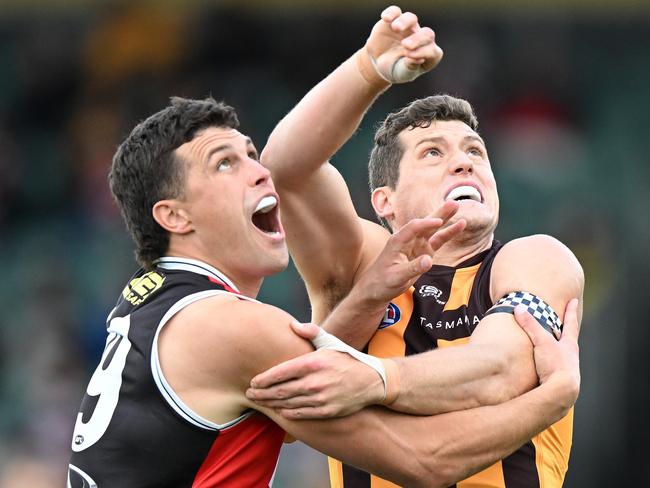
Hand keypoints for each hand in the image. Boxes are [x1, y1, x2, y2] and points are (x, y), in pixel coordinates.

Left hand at [246, 322, 383, 418]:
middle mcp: (315, 382)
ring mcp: (321, 398)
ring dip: (271, 404)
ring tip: (260, 402)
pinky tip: (279, 410)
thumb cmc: (347, 359)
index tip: (253, 382)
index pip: (280, 372)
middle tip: (250, 395)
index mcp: (313, 362)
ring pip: (288, 403)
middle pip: (280, 390)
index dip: (263, 379)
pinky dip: (287, 413)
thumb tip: (292, 325)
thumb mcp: (330, 341)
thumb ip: (311, 332)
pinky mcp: (326, 411)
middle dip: (261, 394)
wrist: (372, 381)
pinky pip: (300, 414)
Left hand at [354, 200, 464, 311]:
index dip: (426, 224)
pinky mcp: (423, 253)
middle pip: (425, 223)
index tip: (439, 222)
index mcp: (398, 241)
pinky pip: (438, 241)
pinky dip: (447, 234)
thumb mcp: (396, 277)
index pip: (413, 228)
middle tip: (454, 203)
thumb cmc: (382, 282)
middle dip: (439, 214)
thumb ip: (412, 268)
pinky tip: (459, 226)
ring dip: (445, 220)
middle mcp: (408, 240)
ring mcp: (417, 245)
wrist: (376, 289)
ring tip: (457, 208)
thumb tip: (429, 260)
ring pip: (433, 230)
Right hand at [366, 5, 443, 82]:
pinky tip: (386, 18)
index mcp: (429, 53)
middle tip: (405, 45)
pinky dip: (391, 13)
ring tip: (395, 28)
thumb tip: (416, 59)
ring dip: (405, 22)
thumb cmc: (396, 69)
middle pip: (426, 33)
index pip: (431, 50)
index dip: (423, 52)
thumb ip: (410, 67)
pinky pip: (395, 12)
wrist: (380, 63)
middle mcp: (422, 38)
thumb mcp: (403, 73)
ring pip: (411, 19)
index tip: (409, 56)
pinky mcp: (395, 20)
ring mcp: (409, 27)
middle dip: (417, 39)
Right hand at [514, 298, 580, 407]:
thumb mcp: (542, 342)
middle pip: (569, 339)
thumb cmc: (556, 366)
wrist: (561, 392)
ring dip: (557, 349)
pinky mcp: (558, 380)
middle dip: (566, 330)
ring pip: (562, 355)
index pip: (570, 323)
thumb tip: (519, 309)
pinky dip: (549, 363)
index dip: (570, 311)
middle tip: (564, 322)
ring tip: (551, 345)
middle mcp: (570, 356)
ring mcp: (565, 369)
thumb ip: (530, 325)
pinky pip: (553, 367)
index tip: (574, 301)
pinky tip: (542, 366)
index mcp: (569, 345)